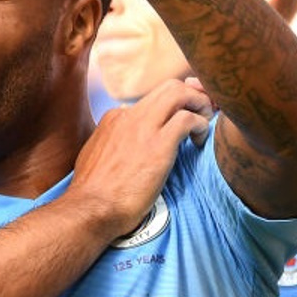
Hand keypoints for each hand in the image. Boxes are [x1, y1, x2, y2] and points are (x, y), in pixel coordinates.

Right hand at [68, 78, 210, 236]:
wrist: (91, 209)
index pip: (152, 101)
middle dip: (193, 94)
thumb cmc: (94, 193)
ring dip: (200, 104)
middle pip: (169, 87)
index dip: (173, 108)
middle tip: (203, 113)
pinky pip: (188, 119)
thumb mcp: (95, 157)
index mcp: (115, 118)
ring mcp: (143, 128)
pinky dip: (200, 125)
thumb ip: (109, 143)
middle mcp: (129, 115)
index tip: (182, 121)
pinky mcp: (158, 145)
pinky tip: (200, 140)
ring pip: (180, 93)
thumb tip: (118, 144)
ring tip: (205, 122)